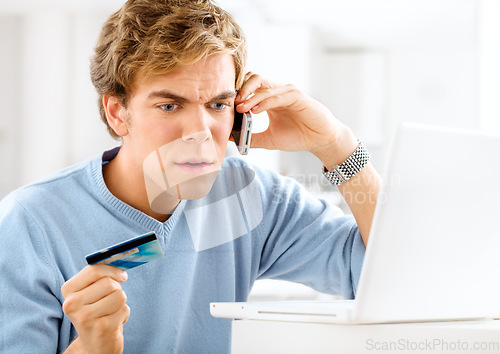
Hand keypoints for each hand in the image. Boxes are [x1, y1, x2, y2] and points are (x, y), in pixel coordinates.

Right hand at [61, 265, 129, 353]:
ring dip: (120, 303)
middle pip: (109, 283)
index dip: (112, 270)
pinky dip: (123, 314)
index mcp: (68, 290)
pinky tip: (113, 322)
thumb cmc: (96, 311)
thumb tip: (119, 258)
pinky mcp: (101, 328)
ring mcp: (85, 317)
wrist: (94, 343)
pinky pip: (124, 309)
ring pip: (119, 295)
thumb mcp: (91, 292)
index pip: (94, 270)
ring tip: (110, 312)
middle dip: (117, 290)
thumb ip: (101, 275)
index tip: (121, 276)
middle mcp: (72, 304)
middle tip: (110, 301)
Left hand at [235, 73, 357, 166]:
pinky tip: (256, 110)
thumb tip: (230, 138)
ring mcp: (287, 92)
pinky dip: (265, 102)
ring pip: (264, 85)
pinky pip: (277, 96)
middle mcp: (278, 91)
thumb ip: (251, 137)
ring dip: (251, 96)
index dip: (237, 93)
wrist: (320, 141)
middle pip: (254, 78)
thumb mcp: (269, 139)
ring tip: (241, 108)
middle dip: (241, 88)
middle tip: (232, 103)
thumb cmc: (298, 137)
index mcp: (270, 98)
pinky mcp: (297, 96)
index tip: (227, 106)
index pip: (250, 86)